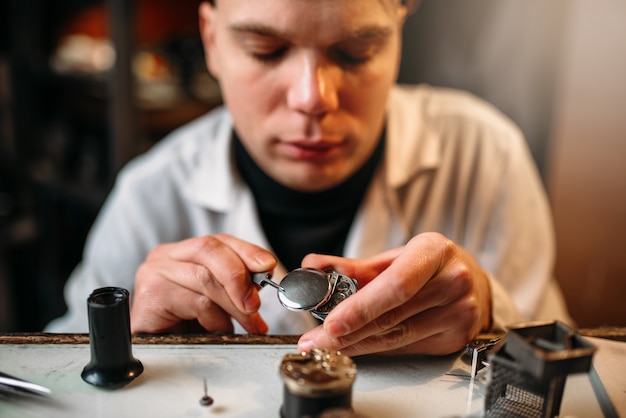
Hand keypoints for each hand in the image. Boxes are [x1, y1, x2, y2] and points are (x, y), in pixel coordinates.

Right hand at [130, 233, 276, 333]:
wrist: (155, 351)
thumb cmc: (185, 325)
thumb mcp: (216, 300)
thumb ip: (234, 286)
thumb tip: (261, 285)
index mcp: (183, 252)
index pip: (219, 240)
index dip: (246, 250)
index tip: (267, 266)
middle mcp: (165, 256)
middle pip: (209, 249)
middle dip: (239, 275)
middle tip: (255, 303)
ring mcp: (155, 273)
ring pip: (206, 278)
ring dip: (233, 305)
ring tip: (245, 324)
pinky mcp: (151, 296)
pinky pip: (196, 302)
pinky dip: (215, 319)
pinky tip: (216, 330)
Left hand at [297, 232, 491, 355]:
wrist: (474, 282)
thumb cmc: (431, 265)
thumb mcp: (396, 256)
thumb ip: (354, 265)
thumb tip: (313, 265)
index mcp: (434, 251)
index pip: (395, 285)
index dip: (361, 307)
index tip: (332, 322)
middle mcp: (453, 281)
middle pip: (392, 317)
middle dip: (347, 333)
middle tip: (315, 340)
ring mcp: (459, 313)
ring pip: (396, 338)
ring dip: (356, 344)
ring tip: (327, 344)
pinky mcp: (456, 338)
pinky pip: (406, 348)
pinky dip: (377, 349)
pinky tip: (356, 347)